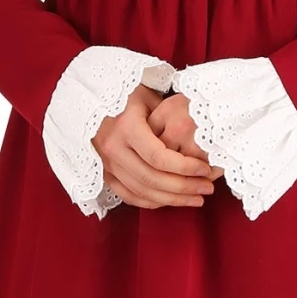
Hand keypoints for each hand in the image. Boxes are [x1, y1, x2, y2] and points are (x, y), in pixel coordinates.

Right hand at [93, 83, 222, 209]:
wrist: (89, 101)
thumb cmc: (125, 95)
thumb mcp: (148, 97)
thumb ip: (168, 118)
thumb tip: (197, 137)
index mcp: (126, 127)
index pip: (159, 157)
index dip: (185, 168)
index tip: (205, 169)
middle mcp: (113, 148)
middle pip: (152, 178)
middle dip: (183, 187)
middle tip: (207, 188)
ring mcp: (106, 163)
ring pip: (142, 191)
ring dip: (172, 199)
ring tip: (196, 198)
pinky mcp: (104, 173)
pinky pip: (128, 195)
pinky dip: (151, 202)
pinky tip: (171, 201)